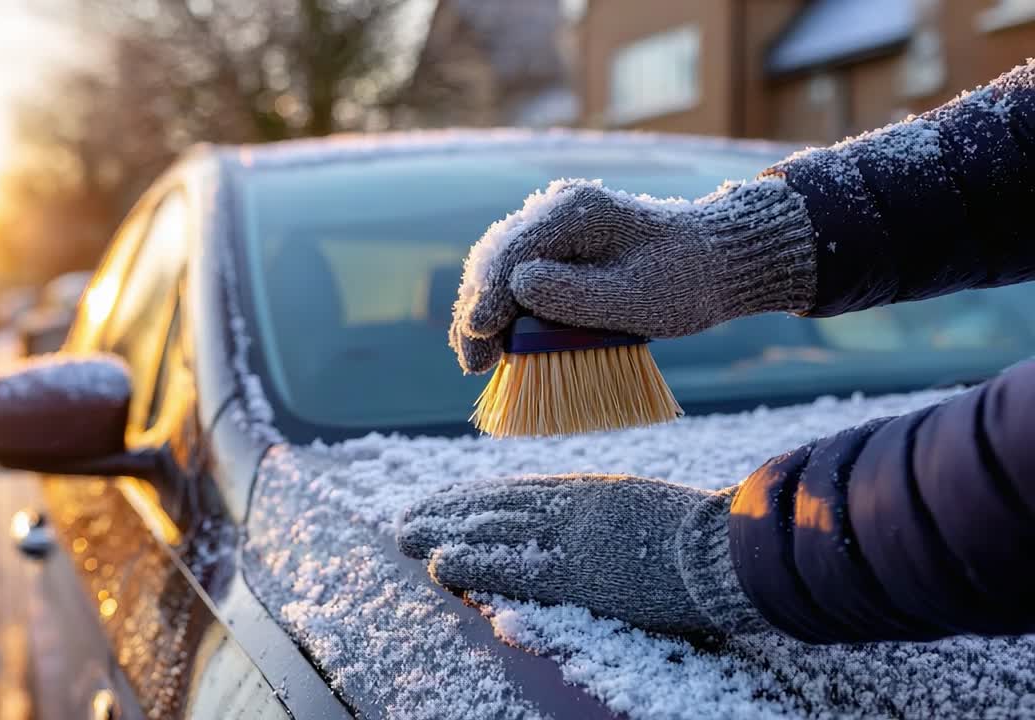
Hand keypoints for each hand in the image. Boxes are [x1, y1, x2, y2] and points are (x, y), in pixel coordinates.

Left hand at [399, 475, 761, 636]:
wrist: (730, 545)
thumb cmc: (704, 536)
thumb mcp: (647, 509)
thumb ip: (610, 514)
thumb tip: (588, 523)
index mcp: (590, 492)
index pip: (517, 493)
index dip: (473, 497)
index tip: (444, 499)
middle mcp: (572, 507)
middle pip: (494, 506)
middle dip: (447, 512)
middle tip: (407, 517)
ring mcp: (573, 538)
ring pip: (493, 530)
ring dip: (444, 532)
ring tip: (406, 533)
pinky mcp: (578, 572)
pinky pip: (514, 567)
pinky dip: (474, 563)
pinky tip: (441, 563)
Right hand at [450, 177, 816, 372]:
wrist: (715, 262)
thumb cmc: (683, 281)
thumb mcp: (634, 298)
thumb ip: (574, 294)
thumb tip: (515, 287)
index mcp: (576, 210)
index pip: (513, 251)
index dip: (489, 295)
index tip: (480, 334)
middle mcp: (557, 208)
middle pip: (497, 259)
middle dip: (479, 311)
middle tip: (475, 364)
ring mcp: (553, 225)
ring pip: (500, 268)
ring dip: (485, 312)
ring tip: (478, 359)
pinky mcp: (556, 247)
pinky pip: (516, 275)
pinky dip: (503, 308)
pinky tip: (495, 340)